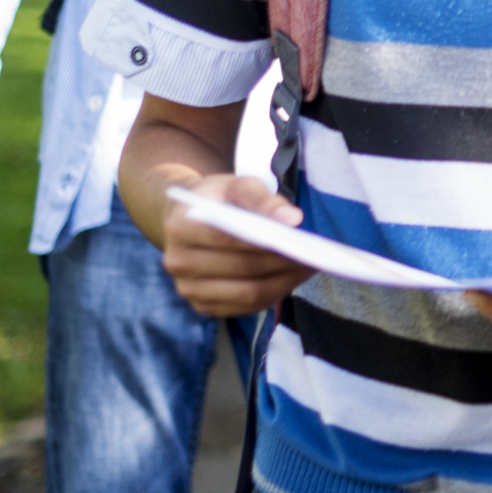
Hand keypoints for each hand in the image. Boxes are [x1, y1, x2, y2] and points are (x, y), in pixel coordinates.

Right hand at [159, 173, 314, 316]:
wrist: (188, 219)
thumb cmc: (219, 199)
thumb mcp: (237, 185)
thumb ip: (263, 198)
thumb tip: (292, 219)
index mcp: (181, 227)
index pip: (230, 239)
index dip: (268, 241)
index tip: (302, 239)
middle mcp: (177, 262)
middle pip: (242, 268)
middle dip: (283, 263)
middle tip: (314, 256)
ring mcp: (188, 288)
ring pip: (248, 293)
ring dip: (284, 283)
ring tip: (308, 268)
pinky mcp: (202, 306)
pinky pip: (246, 307)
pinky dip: (273, 294)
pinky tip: (290, 279)